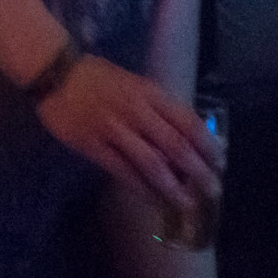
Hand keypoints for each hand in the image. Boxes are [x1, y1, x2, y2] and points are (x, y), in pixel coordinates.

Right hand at [36, 55, 221, 216]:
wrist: (57, 73)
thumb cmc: (99, 77)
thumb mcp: (135, 84)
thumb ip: (157, 108)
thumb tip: (185, 137)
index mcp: (150, 93)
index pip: (188, 122)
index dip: (208, 145)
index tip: (221, 163)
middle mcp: (137, 111)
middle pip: (176, 146)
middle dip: (198, 171)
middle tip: (213, 191)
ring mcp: (114, 129)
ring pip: (152, 162)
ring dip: (173, 186)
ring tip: (187, 204)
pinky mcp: (93, 145)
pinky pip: (123, 171)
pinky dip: (141, 187)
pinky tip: (154, 199)